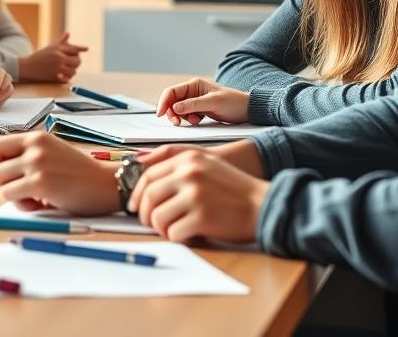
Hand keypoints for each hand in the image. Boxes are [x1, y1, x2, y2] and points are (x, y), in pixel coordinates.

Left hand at [0, 131, 119, 215]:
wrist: (106, 184)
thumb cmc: (81, 175)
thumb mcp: (53, 153)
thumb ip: (29, 156)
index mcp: (37, 137)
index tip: (6, 175)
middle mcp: (35, 146)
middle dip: (2, 183)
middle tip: (19, 191)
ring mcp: (37, 163)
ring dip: (12, 194)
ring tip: (33, 198)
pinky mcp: (39, 182)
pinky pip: (9, 195)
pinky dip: (20, 204)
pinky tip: (40, 204)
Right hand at [18, 32, 88, 81]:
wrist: (28, 67)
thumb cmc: (40, 57)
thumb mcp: (51, 47)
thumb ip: (61, 42)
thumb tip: (68, 33)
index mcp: (58, 49)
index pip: (74, 48)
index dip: (81, 49)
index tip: (86, 49)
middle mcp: (59, 57)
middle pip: (77, 60)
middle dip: (76, 62)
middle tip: (71, 62)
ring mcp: (58, 68)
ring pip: (74, 71)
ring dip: (72, 70)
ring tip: (66, 69)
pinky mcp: (56, 77)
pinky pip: (68, 78)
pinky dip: (67, 77)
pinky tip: (63, 75)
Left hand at [130, 148, 267, 243]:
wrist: (263, 205)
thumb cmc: (233, 188)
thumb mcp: (207, 162)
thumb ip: (176, 161)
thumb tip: (140, 164)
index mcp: (188, 159)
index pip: (148, 175)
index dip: (137, 193)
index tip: (135, 206)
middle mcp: (189, 174)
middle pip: (148, 197)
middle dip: (146, 215)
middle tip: (153, 224)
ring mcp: (195, 196)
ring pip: (158, 218)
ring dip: (163, 229)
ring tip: (176, 229)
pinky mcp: (202, 218)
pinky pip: (174, 234)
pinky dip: (179, 239)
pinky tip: (191, 235)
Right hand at [156, 77, 249, 124]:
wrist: (248, 111)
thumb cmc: (234, 103)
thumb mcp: (213, 102)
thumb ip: (192, 105)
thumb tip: (174, 108)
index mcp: (194, 85)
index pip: (172, 92)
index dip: (164, 102)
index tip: (160, 114)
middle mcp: (193, 92)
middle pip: (172, 102)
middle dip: (172, 112)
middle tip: (176, 123)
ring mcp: (195, 102)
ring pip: (178, 110)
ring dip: (181, 117)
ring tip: (193, 121)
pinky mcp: (199, 111)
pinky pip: (186, 116)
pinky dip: (188, 120)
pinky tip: (198, 121)